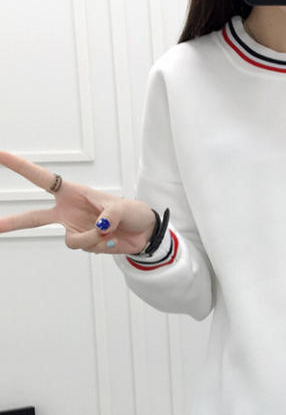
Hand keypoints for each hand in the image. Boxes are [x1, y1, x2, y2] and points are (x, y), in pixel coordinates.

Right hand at [0, 151, 155, 253]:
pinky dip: (100, 245)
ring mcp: (74, 228)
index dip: (19, 167)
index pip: (42, 179)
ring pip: (71, 241)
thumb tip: (99, 228)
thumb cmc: (132, 212)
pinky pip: (85, 248)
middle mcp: (67, 211)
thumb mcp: (124, 207)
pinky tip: (111, 239)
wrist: (143, 233)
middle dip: (13, 223)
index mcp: (72, 192)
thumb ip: (110, 216)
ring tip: (108, 232)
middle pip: (34, 218)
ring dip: (92, 238)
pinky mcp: (84, 243)